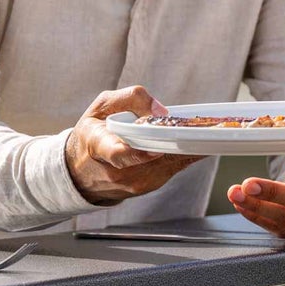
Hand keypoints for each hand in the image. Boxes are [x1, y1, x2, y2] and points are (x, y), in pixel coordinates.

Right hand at [65, 86, 201, 205]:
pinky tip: (194, 141)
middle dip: (177, 143)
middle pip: (155, 159)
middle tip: (199, 128)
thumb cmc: (94, 133)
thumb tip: (161, 110)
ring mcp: (135, 182)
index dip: (139, 154)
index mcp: (99, 147)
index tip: (156, 149)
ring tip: (202, 130)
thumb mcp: (102, 107)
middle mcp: (118, 171)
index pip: (118, 155)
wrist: (82, 172)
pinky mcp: (149, 187)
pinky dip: (185, 154)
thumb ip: (130, 99)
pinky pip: (174, 168)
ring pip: (170, 164)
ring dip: (187, 147)